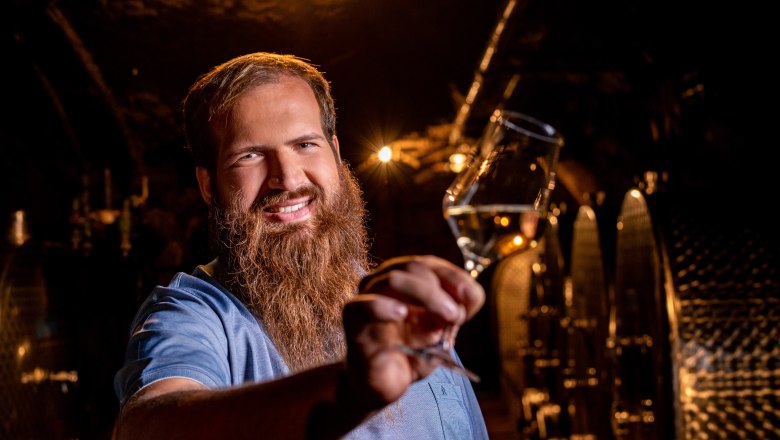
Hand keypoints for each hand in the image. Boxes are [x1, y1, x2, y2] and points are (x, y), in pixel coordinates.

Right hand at [341, 255, 484, 409]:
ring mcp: (366, 300)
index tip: (469, 296)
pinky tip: (401, 314)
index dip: (452, 276)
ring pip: (393, 279)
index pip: (427, 264)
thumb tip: (469, 294)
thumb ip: (460, 309)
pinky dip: (384, 306)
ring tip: (445, 318)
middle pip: (413, 267)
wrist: (384, 386)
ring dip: (427, 295)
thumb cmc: (412, 352)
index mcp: (404, 280)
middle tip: (456, 315)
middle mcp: (382, 283)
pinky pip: (363, 307)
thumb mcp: (444, 330)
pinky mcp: (354, 324)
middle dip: (441, 289)